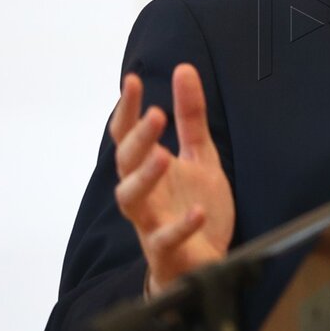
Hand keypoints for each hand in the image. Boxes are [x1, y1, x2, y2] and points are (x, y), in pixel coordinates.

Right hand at [111, 63, 234, 295]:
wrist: (203, 261)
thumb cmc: (195, 206)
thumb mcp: (200, 156)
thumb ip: (191, 117)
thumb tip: (184, 70)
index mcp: (149, 168)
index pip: (128, 135)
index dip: (128, 109)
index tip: (132, 81)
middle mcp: (144, 194)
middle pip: (126, 164)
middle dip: (138, 139)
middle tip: (156, 114)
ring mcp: (151, 222)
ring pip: (132, 200)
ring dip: (145, 177)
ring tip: (163, 156)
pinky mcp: (167, 251)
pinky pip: (165, 240)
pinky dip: (180, 226)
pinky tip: (197, 212)